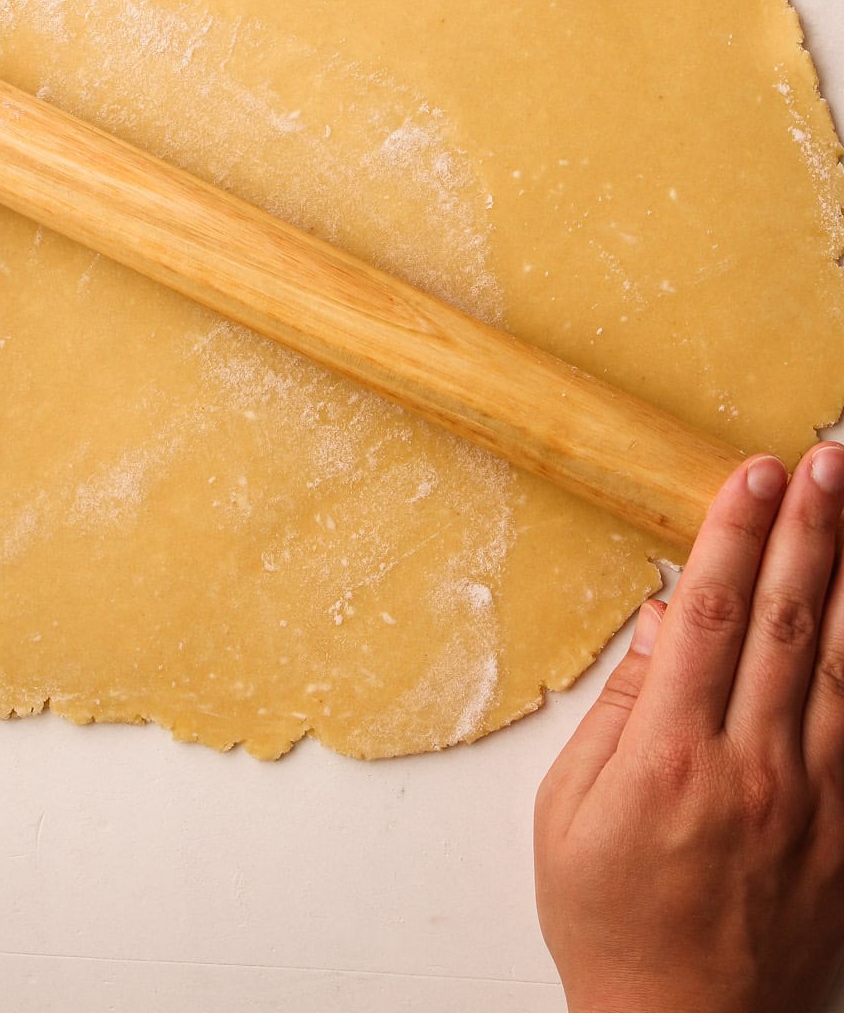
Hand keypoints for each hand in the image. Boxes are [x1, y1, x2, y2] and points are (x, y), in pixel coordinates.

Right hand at [535, 446, 843, 1012]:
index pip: (709, 616)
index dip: (732, 535)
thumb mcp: (568, 815)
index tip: (753, 475)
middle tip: (826, 461)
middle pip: (786, 623)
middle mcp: (751, 770)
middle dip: (809, 531)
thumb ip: (617, 711)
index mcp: (670, 759)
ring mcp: (812, 801)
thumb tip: (659, 623)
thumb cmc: (613, 926)